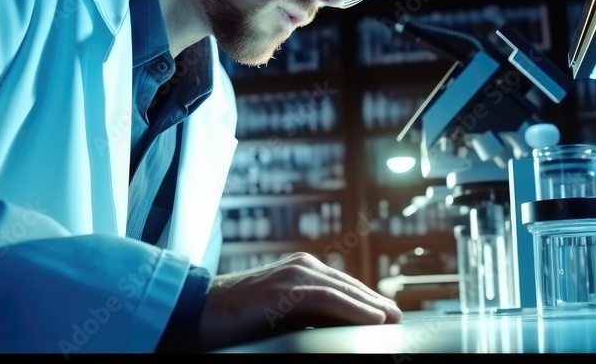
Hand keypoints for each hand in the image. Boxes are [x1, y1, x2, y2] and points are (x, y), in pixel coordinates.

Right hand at [197, 252, 401, 349]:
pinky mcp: (286, 289)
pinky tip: (372, 319)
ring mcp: (294, 274)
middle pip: (350, 286)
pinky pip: (328, 299)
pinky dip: (353, 309)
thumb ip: (307, 314)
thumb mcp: (280, 313)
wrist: (196, 313)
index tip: (388, 317)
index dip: (369, 301)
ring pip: (344, 290)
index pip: (345, 285)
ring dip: (372, 306)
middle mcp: (302, 265)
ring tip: (393, 321)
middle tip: (399, 319)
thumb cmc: (235, 319)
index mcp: (302, 269)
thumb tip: (336, 329)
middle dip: (376, 303)